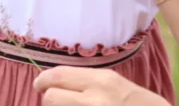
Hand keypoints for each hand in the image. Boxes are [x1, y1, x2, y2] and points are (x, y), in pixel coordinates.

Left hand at [33, 67, 169, 105]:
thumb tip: (57, 83)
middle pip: (51, 97)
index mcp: (103, 81)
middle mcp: (94, 100)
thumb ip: (89, 83)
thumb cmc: (139, 105)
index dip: (44, 79)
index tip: (39, 84)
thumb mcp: (116, 85)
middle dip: (49, 99)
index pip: (59, 75)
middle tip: (54, 100)